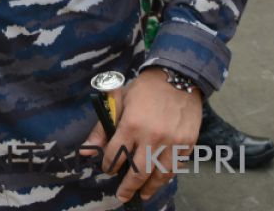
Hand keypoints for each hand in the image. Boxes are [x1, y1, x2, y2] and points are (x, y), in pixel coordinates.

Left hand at [80, 68, 202, 203]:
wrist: (177, 77)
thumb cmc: (143, 89)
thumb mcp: (118, 101)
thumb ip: (102, 128)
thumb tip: (86, 150)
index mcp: (131, 125)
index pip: (115, 154)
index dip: (108, 165)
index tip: (106, 169)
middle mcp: (152, 137)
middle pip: (137, 171)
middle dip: (128, 186)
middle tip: (122, 196)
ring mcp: (172, 142)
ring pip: (159, 174)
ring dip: (149, 188)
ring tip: (142, 196)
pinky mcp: (187, 144)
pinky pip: (175, 167)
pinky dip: (166, 176)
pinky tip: (159, 181)